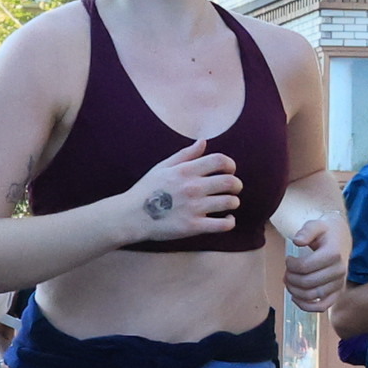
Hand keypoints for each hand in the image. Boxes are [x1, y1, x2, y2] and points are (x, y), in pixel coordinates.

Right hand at [122, 145, 242, 241]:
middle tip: (234, 188)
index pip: (220, 161)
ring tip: (229, 203)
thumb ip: (185, 154)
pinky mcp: (194, 226)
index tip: (230, 170)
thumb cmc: (146, 190)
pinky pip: (223, 225)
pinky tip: (227, 219)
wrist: (131, 216)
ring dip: (233, 202)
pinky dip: (230, 222)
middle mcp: (193, 187)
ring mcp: (195, 207)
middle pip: (230, 182)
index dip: (230, 165)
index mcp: (186, 171)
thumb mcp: (162, 167)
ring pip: (230, 202)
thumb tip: (203, 141)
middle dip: (237, 185)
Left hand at [278, 214, 343, 313]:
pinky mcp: (338, 292)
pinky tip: (296, 298)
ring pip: (311, 295)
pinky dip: (307, 306)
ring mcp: (339, 283)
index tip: (288, 259)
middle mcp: (339, 270)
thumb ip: (306, 231)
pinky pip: (322, 306)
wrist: (343, 239)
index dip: (290, 265)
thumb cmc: (327, 232)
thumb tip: (297, 241)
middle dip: (290, 278)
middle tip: (286, 271)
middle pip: (306, 282)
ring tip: (289, 281)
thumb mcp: (316, 225)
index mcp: (334, 254)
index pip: (305, 266)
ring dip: (295, 291)